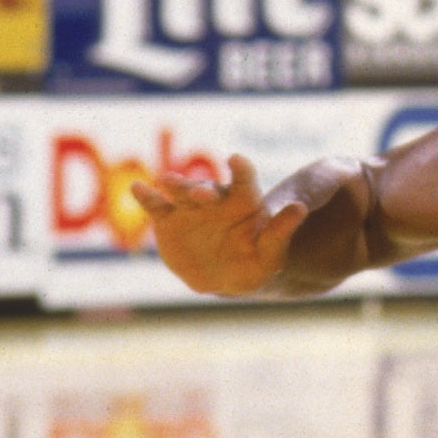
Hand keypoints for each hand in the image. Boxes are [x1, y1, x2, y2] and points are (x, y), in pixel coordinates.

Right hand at [131, 152, 309, 296]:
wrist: (224, 277)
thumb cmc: (254, 263)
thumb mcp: (270, 254)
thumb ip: (280, 231)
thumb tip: (299, 208)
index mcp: (243, 201)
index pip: (244, 179)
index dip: (241, 169)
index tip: (236, 160)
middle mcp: (216, 199)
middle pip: (208, 187)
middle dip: (202, 187)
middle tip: (199, 192)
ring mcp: (190, 207)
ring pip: (181, 191)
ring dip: (176, 184)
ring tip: (166, 181)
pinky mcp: (168, 220)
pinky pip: (156, 205)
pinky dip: (146, 196)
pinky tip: (137, 188)